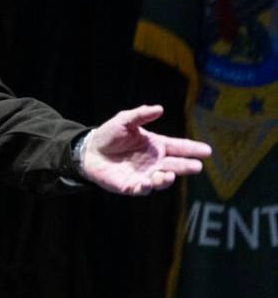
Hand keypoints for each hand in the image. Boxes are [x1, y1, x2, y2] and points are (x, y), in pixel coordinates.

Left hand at [80, 104, 211, 195]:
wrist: (89, 151)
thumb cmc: (109, 135)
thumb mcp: (124, 121)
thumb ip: (140, 115)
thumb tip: (159, 108)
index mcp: (156, 145)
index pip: (179, 147)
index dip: (193, 149)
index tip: (207, 151)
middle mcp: (154, 162)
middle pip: (175, 165)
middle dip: (187, 167)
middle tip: (197, 166)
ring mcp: (144, 175)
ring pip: (162, 180)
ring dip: (167, 179)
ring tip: (168, 175)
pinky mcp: (130, 186)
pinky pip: (141, 189)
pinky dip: (145, 187)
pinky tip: (146, 182)